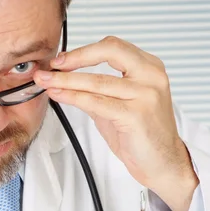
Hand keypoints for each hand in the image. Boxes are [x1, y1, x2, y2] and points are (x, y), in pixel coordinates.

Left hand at [33, 36, 198, 210]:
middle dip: (76, 57)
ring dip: (66, 80)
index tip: (63, 60)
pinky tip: (60, 95)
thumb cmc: (143, 135)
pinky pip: (97, 102)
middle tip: (53, 66)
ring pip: (97, 81)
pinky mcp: (136, 114)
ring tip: (46, 81)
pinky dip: (73, 97)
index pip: (113, 47)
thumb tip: (65, 79)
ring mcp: (146, 94)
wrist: (163, 163)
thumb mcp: (118, 104)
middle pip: (109, 51)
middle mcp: (151, 76)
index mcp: (149, 68)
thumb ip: (97, 90)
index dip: (84, 51)